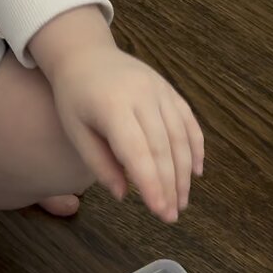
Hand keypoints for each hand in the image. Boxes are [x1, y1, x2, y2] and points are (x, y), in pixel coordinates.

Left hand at [31, 8, 203, 222]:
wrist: (86, 56)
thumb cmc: (75, 98)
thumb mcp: (76, 132)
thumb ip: (99, 164)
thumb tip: (124, 195)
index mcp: (114, 107)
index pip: (138, 152)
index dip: (151, 183)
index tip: (159, 211)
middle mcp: (142, 96)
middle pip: (163, 148)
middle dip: (170, 185)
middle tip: (171, 216)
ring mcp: (160, 91)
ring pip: (180, 137)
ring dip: (184, 173)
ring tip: (182, 202)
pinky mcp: (170, 90)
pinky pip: (189, 121)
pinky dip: (196, 148)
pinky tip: (196, 172)